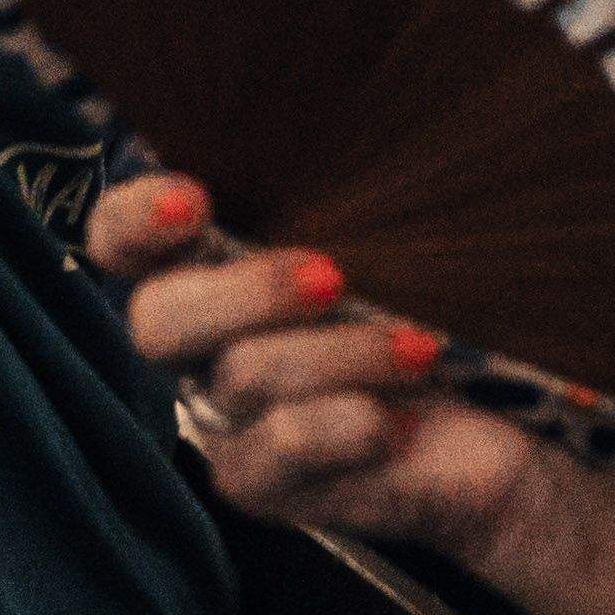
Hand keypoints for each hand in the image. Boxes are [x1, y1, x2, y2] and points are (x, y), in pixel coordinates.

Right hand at [88, 176, 552, 569]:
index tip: (195, 201)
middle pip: (153, 321)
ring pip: (242, 376)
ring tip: (419, 350)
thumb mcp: (384, 250)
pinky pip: (276, 449)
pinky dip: (345, 426)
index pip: (118, 242)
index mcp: (209, 272)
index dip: (132, 220)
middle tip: (333, 279)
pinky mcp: (260, 485)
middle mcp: (199, 350)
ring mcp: (224, 422)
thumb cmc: (429, 322)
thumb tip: (311, 128)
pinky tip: (401, 421)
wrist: (495, 442)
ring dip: (342, 355)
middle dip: (246, 292)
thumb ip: (329, 210)